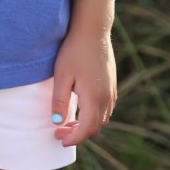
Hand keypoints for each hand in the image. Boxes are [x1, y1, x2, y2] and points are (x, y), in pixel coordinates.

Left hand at [50, 29, 116, 146]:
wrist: (92, 29)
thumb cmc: (74, 50)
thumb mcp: (62, 75)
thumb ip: (59, 101)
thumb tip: (56, 123)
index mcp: (94, 97)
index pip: (86, 129)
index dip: (73, 138)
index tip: (60, 139)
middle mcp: (107, 97)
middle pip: (96, 127)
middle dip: (78, 133)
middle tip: (60, 131)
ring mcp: (112, 90)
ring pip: (103, 118)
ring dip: (87, 125)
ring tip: (69, 122)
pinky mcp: (112, 83)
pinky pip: (106, 107)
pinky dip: (94, 115)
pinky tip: (81, 108)